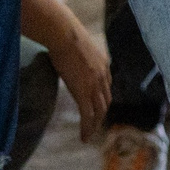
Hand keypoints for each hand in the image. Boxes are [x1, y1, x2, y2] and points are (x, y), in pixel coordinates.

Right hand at [53, 20, 112, 143]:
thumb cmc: (63, 32)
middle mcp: (102, 75)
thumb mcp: (77, 44)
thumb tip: (65, 49)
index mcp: (103, 63)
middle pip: (105, 101)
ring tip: (88, 134)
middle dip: (101, 114)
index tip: (97, 106)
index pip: (106, 86)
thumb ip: (77, 52)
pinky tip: (83, 136)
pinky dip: (87, 128)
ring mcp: (95, 85)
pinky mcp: (84, 92)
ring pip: (99, 111)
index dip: (102, 98)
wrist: (63, 32)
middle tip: (94, 125)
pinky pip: (88, 115)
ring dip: (95, 125)